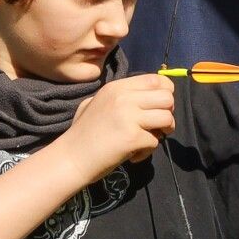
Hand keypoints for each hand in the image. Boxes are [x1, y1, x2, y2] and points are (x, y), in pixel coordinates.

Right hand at [57, 73, 176, 184]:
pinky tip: (131, 155)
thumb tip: (151, 96)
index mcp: (117, 88)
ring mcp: (129, 117)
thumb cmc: (83, 134)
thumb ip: (122, 96)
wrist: (70, 159)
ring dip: (162, 132)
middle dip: (168, 113)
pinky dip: (146, 151)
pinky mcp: (132, 137)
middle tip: (158, 126)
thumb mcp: (97, 103)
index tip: (161, 107)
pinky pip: (155, 142)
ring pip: (167, 118)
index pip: (156, 80)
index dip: (166, 92)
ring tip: (146, 140)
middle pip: (167, 97)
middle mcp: (124, 98)